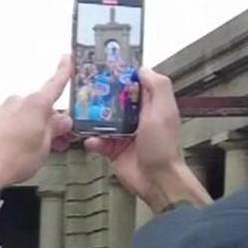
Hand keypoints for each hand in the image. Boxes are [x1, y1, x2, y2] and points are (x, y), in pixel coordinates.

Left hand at [0, 56, 72, 187]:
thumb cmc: (13, 160)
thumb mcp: (45, 146)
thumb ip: (55, 128)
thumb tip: (62, 120)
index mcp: (36, 104)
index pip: (55, 83)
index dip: (64, 70)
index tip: (68, 59)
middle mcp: (18, 101)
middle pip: (41, 106)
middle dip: (50, 120)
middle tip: (57, 139)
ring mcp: (3, 109)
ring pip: (26, 114)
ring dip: (34, 126)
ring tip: (36, 149)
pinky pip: (12, 119)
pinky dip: (18, 128)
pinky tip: (19, 146)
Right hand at [84, 68, 209, 210]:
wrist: (156, 179)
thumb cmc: (163, 147)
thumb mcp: (163, 110)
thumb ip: (156, 86)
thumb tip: (143, 68)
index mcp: (151, 105)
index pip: (134, 84)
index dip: (121, 76)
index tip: (105, 68)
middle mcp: (137, 117)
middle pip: (114, 100)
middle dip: (101, 97)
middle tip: (86, 93)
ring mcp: (124, 134)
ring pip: (102, 120)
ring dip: (93, 120)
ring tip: (85, 119)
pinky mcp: (113, 149)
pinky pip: (97, 141)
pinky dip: (93, 141)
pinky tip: (93, 141)